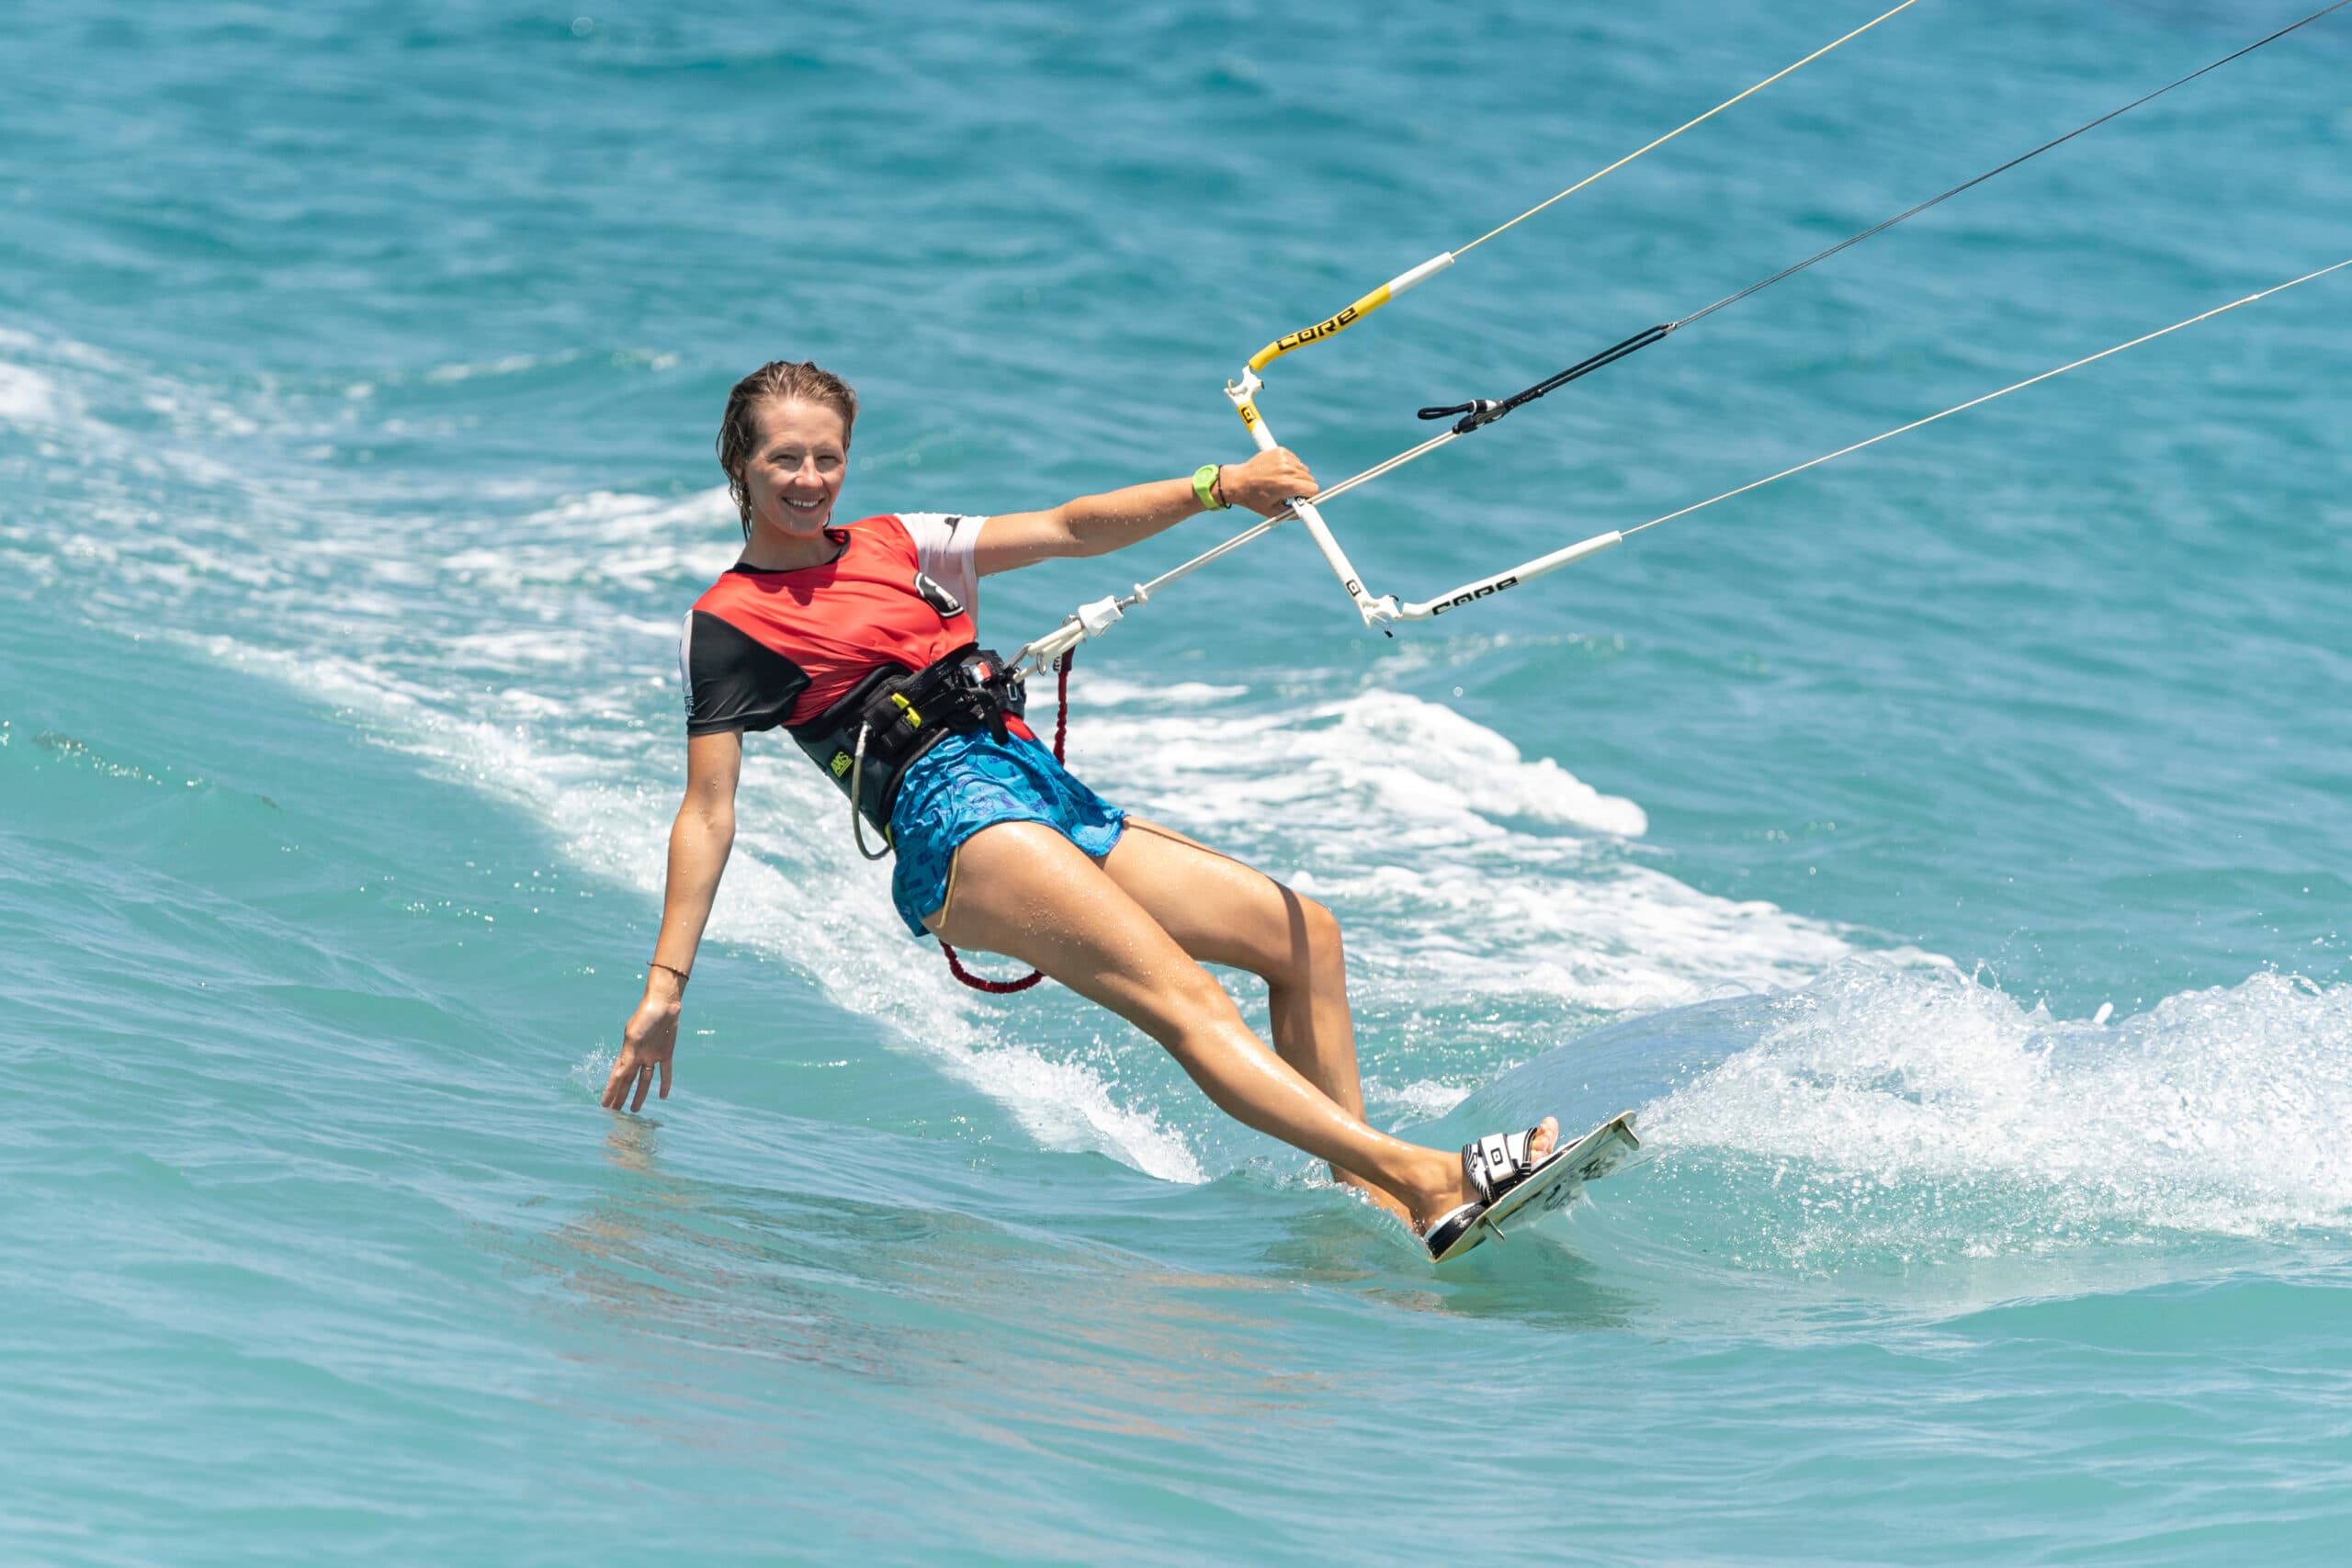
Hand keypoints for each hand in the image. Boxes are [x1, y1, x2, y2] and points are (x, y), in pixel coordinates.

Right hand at [603, 987, 678, 1111]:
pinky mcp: (666, 1053)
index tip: (604, 1105)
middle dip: (621, 1096)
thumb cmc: (645, 1017)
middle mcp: (638, 1056)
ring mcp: (652, 1055)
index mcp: (627, 1053)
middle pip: (628, 1081)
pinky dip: (665, 1083)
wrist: (664, 1003)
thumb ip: (628, 1058)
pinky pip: (665, 1072)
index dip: (610, 1091)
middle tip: (616, 1112)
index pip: (617, 1077)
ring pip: (645, 1080)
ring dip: (640, 1094)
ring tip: (635, 1110)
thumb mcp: (634, 1038)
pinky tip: (663, 1096)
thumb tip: (618, 1077)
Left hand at [1218, 447, 1317, 517]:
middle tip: (1290, 492)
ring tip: (1282, 482)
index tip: (1303, 498)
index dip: (1309, 496)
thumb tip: (1308, 512)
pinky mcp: (1280, 451)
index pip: (1313, 489)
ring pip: (1303, 469)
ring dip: (1297, 476)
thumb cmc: (1255, 499)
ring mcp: (1283, 458)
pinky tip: (1279, 472)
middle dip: (1303, 487)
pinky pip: (1295, 460)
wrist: (1238, 481)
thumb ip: (1293, 513)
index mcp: (1286, 485)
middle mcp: (1287, 469)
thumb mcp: (1274, 512)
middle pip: (1309, 479)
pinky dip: (1291, 467)